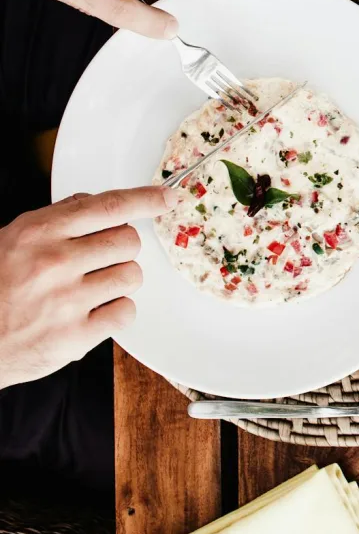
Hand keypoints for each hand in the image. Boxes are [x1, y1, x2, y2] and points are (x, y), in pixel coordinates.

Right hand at [0, 186, 177, 389]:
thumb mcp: (14, 240)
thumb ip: (57, 220)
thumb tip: (99, 204)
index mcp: (38, 233)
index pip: (108, 206)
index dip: (145, 199)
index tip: (167, 197)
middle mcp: (54, 263)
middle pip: (129, 241)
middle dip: (121, 249)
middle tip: (97, 262)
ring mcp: (67, 300)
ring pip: (132, 275)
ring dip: (119, 281)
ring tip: (89, 290)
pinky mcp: (76, 336)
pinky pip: (126, 311)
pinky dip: (115, 312)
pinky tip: (90, 313)